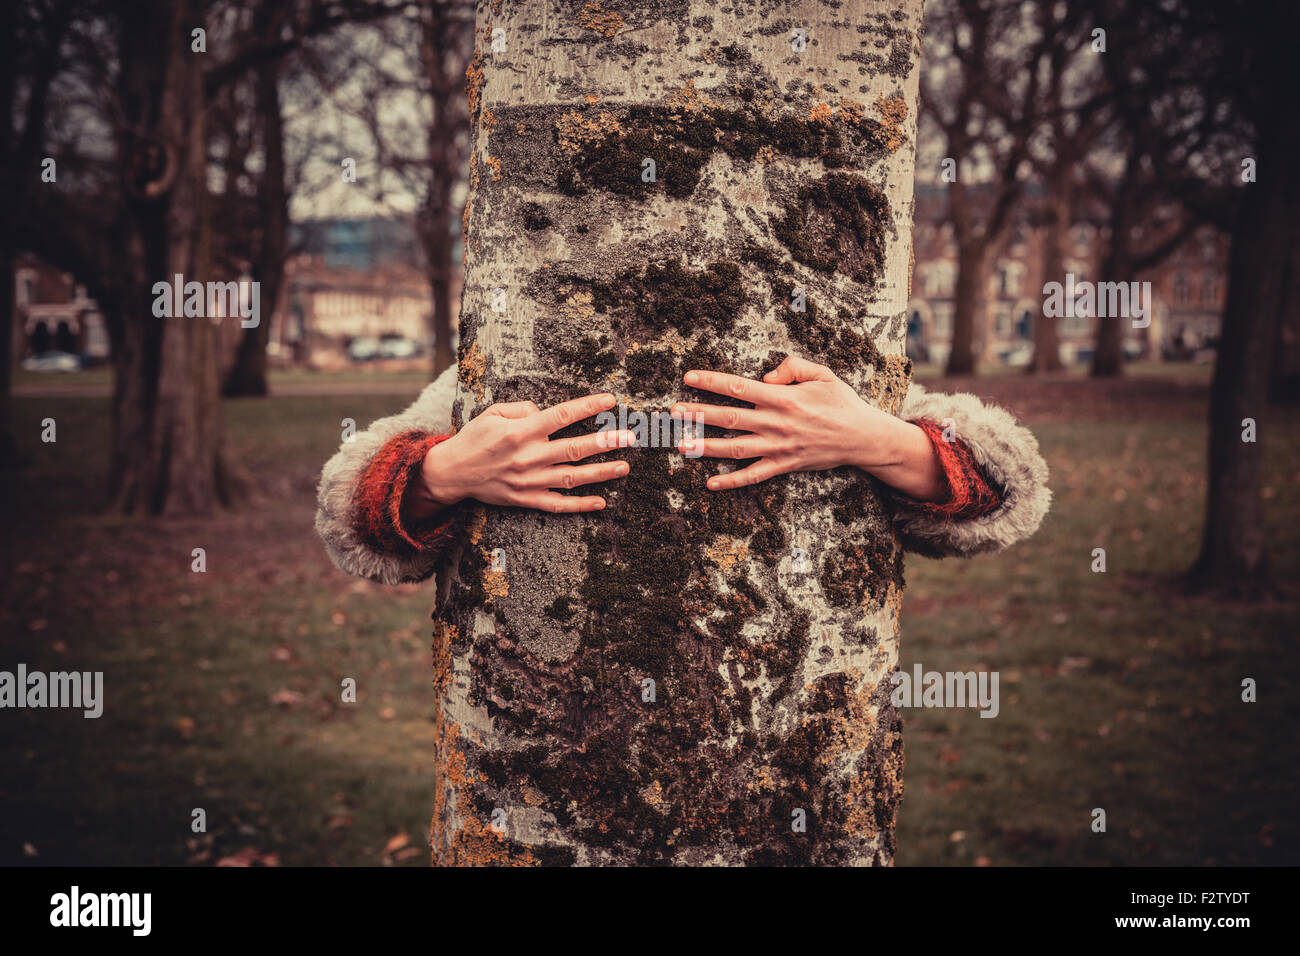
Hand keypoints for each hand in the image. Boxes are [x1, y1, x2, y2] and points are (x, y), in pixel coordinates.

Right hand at [407, 392, 635, 518]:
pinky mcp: (526, 499)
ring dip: (601, 473)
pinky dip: (580, 505)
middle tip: (629, 437)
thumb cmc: (474, 438)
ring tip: (625, 467)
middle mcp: (527, 457)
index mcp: (520, 432)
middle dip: (605, 442)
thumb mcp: (493, 413)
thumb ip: (523, 409)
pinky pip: (558, 504)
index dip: (588, 407)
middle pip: (573, 449)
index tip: (610, 400)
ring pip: (572, 477)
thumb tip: (546, 413)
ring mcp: (529, 481)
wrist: (452, 473)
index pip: (561, 416)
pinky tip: (602, 502)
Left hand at [670, 355, 943, 499]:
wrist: (863, 437)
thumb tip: (766, 377)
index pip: (739, 387)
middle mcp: (777, 423)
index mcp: (783, 398)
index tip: (689, 377)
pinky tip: (711, 484)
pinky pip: (754, 476)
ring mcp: (779, 447)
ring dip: (706, 447)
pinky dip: (732, 481)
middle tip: (673, 412)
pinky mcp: (784, 466)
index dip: (712, 382)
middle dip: (698, 414)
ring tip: (680, 445)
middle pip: (730, 418)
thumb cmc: (841, 403)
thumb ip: (793, 367)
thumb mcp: (822, 374)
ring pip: (736, 448)